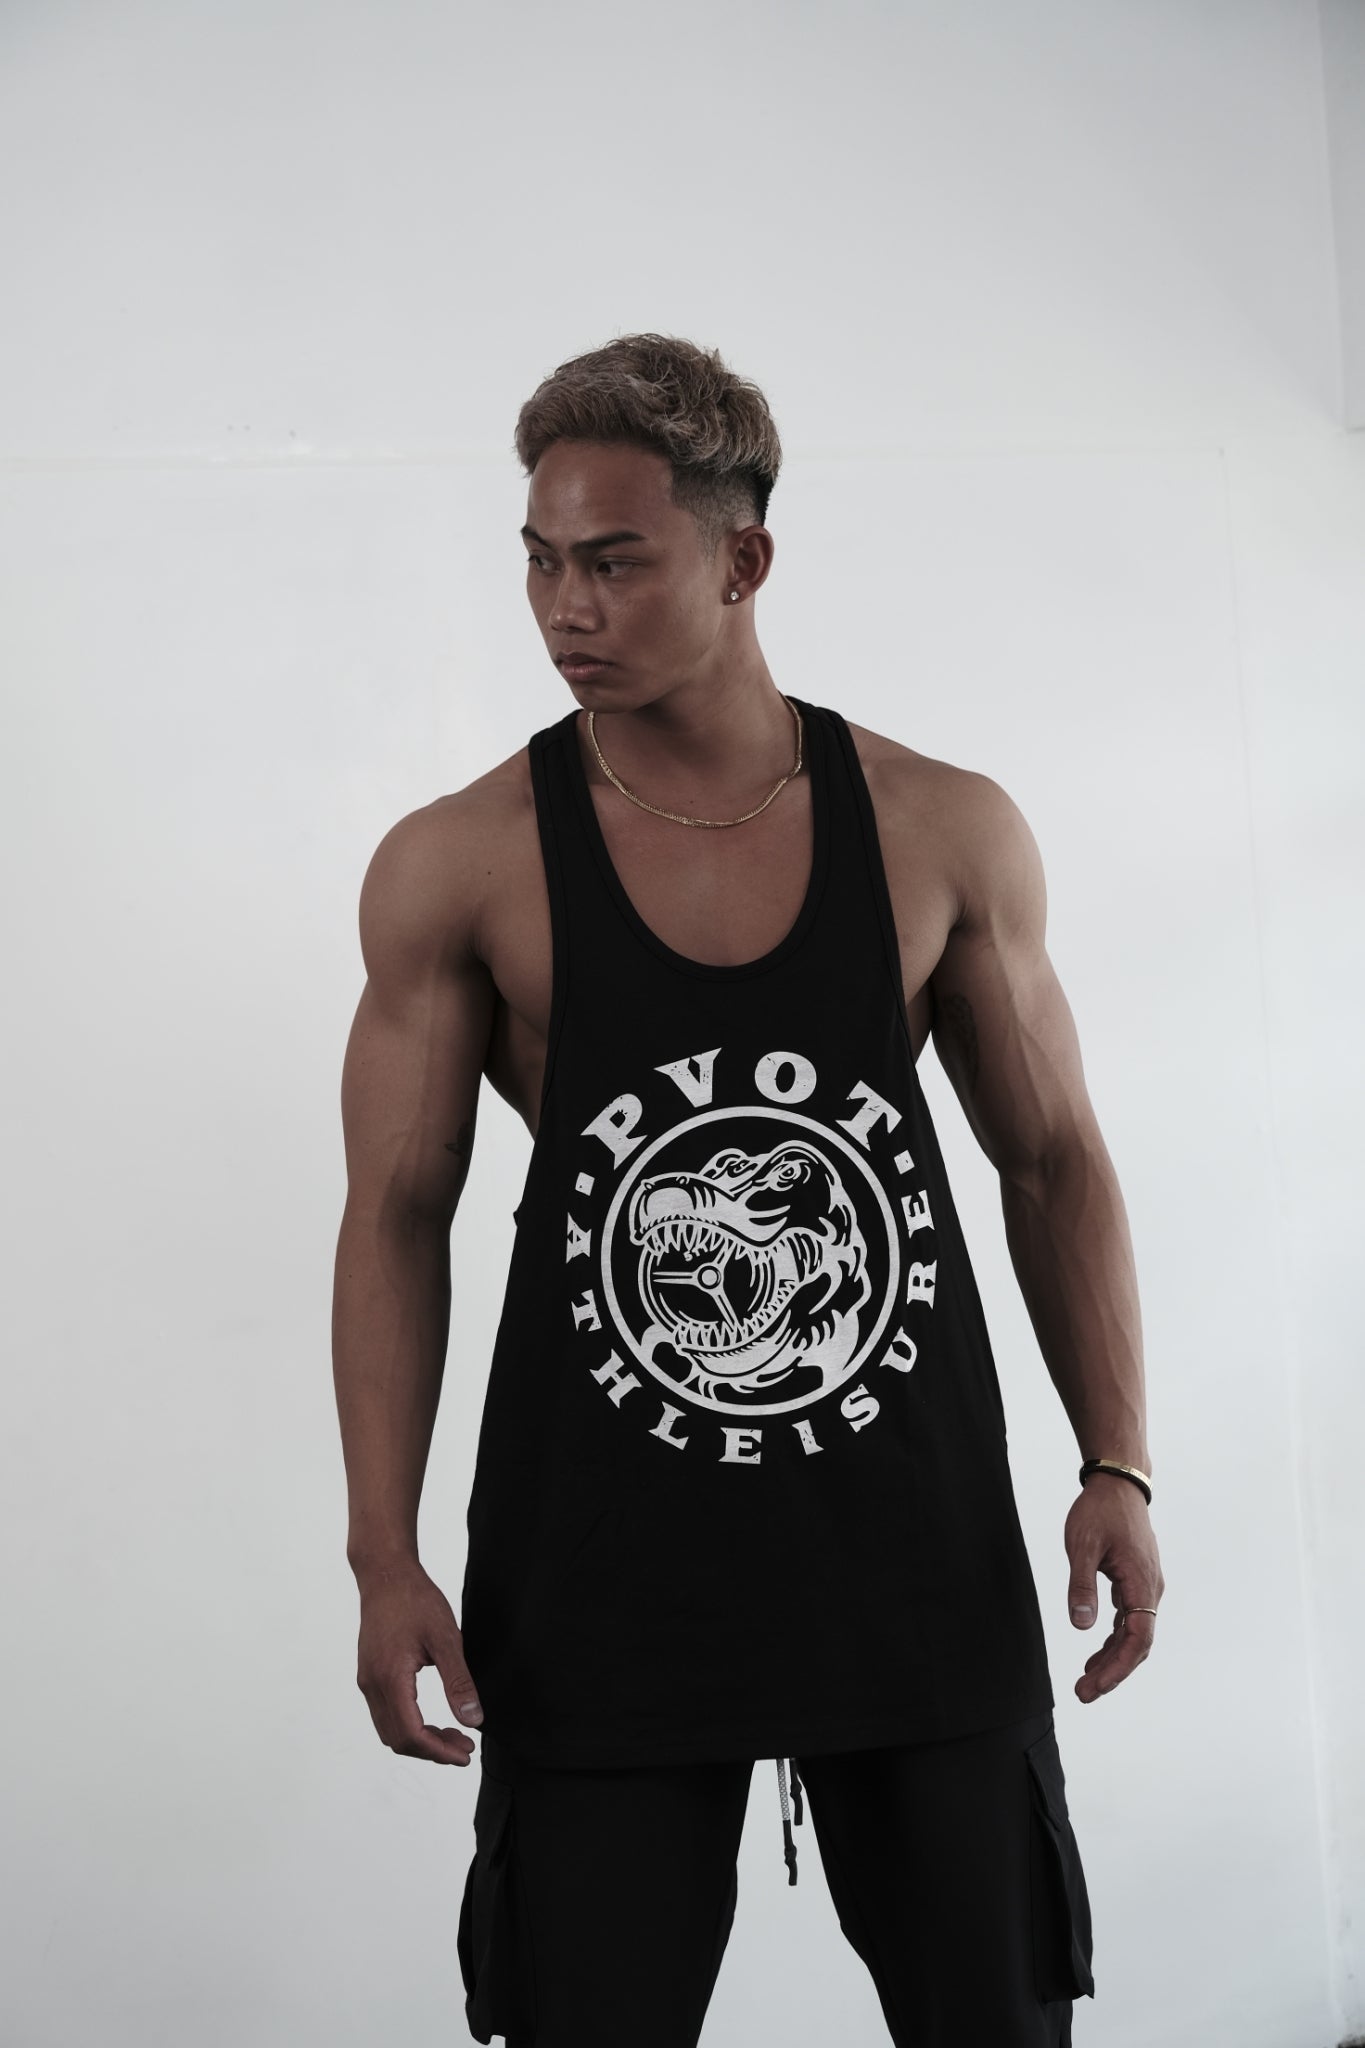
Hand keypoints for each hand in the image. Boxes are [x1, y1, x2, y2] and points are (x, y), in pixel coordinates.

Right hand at [354, 1557, 483, 1763]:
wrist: (385, 1574)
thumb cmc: (415, 1600)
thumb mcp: (446, 1639)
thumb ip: (459, 1682)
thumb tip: (473, 1720)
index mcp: (390, 1678)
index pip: (411, 1734)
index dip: (439, 1752)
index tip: (464, 1754)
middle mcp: (372, 1684)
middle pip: (398, 1739)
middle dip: (432, 1750)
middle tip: (464, 1746)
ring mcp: (367, 1680)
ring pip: (390, 1730)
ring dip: (420, 1740)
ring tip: (453, 1735)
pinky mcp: (369, 1674)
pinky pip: (385, 1714)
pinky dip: (409, 1725)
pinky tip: (431, 1718)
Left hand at [1064, 1475, 1164, 1702]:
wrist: (1118, 1483)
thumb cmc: (1099, 1510)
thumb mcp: (1082, 1545)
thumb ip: (1081, 1585)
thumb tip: (1082, 1627)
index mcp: (1142, 1582)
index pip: (1137, 1638)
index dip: (1118, 1667)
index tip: (1094, 1686)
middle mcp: (1150, 1589)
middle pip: (1137, 1643)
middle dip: (1113, 1672)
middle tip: (1083, 1694)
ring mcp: (1145, 1586)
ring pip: (1133, 1633)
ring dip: (1112, 1659)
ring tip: (1086, 1681)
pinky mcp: (1137, 1581)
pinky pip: (1129, 1620)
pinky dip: (1113, 1639)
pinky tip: (1095, 1653)